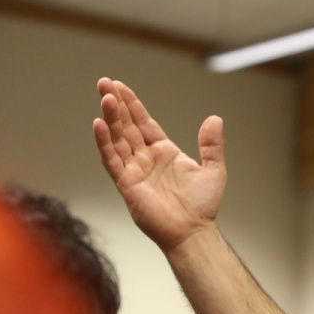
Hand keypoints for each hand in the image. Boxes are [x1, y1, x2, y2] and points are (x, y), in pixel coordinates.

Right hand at [93, 78, 226, 252]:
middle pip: (127, 126)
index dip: (132, 105)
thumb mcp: (213, 169)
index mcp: (164, 152)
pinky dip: (105, 142)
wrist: (193, 231)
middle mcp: (146, 159)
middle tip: (104, 82)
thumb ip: (211, 144)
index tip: (120, 86)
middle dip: (115, 104)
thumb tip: (215, 118)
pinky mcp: (127, 184)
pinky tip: (99, 124)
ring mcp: (135, 170)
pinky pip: (113, 159)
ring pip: (118, 138)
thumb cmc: (202, 206)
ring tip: (105, 96)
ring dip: (110, 118)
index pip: (144, 123)